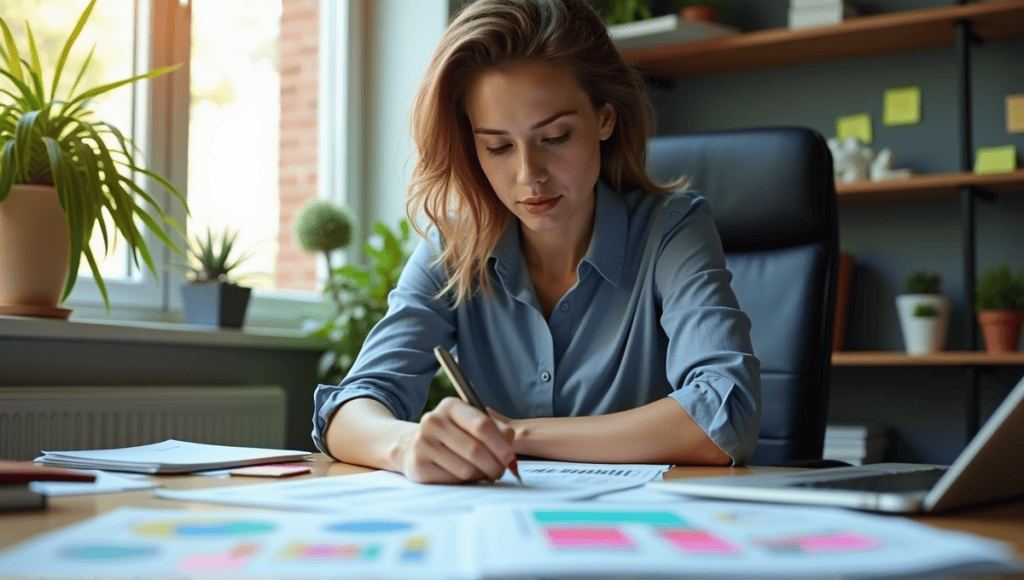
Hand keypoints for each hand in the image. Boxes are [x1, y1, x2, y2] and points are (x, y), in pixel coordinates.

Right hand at [395, 397, 515, 483]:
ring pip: (466, 469)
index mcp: (450, 406)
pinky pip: (453, 481)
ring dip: (479, 475)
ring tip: (480, 472)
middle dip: (494, 466)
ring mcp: (422, 443)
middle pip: (476, 450)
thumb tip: (509, 438)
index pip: (482, 425)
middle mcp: (433, 421)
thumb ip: (495, 428)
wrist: (412, 446)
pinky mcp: (417, 466)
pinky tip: (461, 475)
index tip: (511, 460)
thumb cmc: (453, 435)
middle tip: (500, 472)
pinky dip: (463, 483)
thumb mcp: (471, 423)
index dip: (501, 445)